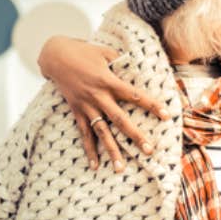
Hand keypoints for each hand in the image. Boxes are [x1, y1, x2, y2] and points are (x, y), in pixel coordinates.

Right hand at [38, 36, 168, 170]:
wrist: (54, 55)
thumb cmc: (84, 51)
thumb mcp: (105, 52)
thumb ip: (122, 62)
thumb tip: (139, 68)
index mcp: (108, 81)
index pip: (135, 95)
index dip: (151, 105)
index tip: (166, 115)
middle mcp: (98, 96)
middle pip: (120, 119)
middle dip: (135, 135)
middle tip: (149, 150)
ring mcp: (86, 106)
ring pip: (101, 132)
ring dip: (112, 150)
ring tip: (121, 168)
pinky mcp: (76, 111)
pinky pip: (84, 134)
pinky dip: (89, 150)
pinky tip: (95, 166)